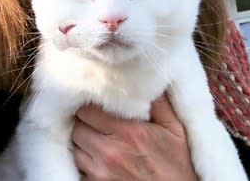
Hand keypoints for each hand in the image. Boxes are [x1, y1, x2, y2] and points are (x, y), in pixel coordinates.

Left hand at [71, 95, 197, 180]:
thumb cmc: (176, 166)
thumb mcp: (175, 130)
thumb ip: (159, 103)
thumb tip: (148, 78)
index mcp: (129, 132)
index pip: (89, 108)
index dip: (90, 103)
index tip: (95, 100)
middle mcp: (110, 151)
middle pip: (77, 126)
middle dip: (83, 119)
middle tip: (92, 117)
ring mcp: (100, 172)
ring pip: (73, 146)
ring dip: (80, 139)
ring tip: (92, 135)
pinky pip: (76, 167)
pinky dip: (81, 158)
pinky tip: (92, 154)